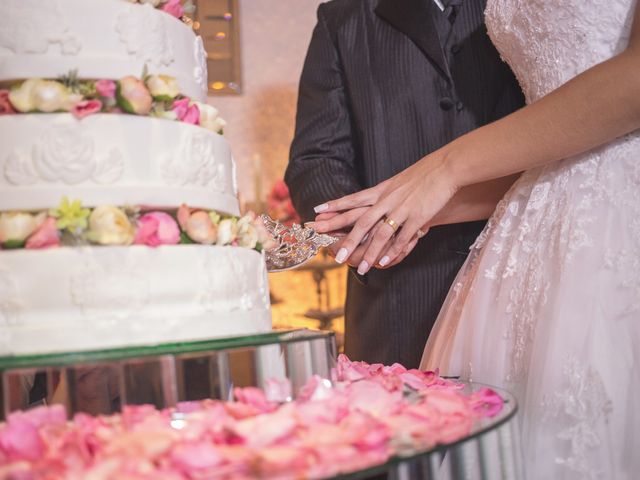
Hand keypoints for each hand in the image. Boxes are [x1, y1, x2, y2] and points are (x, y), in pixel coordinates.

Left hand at [312, 151, 456, 271]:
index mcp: (380, 190)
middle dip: (347, 240)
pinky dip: (393, 252)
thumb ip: (384, 192)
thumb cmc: (423, 174)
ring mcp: (401, 209)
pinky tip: (385, 263)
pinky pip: (402, 238)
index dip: (334, 207)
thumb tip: (372, 198)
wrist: (445, 168)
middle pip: (361, 222)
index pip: (352, 199)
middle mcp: (387, 200)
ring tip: (360, 269)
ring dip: (370, 253)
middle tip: (334, 256)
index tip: (317, 213)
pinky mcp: (417, 217)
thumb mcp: (398, 181)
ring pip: (380, 234)